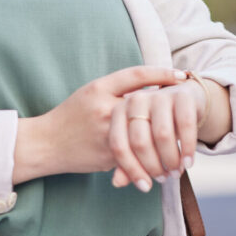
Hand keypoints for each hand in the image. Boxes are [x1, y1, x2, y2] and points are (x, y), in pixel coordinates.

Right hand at [19, 66, 186, 181]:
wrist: (46, 143)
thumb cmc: (71, 115)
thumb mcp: (90, 93)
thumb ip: (117, 90)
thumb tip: (152, 90)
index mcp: (99, 88)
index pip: (136, 75)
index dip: (161, 73)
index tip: (181, 75)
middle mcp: (104, 108)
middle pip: (146, 105)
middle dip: (169, 110)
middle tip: (190, 110)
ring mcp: (106, 132)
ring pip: (144, 134)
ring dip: (164, 140)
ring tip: (181, 139)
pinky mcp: (107, 154)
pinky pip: (135, 155)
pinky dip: (149, 158)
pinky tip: (162, 162)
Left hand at [109, 77, 206, 191]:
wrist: (183, 100)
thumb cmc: (156, 125)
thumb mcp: (141, 142)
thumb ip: (128, 161)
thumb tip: (118, 183)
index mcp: (119, 111)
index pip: (119, 145)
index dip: (131, 169)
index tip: (144, 187)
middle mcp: (136, 100)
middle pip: (140, 142)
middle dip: (153, 166)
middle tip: (164, 178)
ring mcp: (159, 96)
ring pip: (163, 135)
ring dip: (171, 160)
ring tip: (176, 172)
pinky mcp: (182, 96)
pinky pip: (185, 126)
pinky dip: (188, 148)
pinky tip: (189, 163)